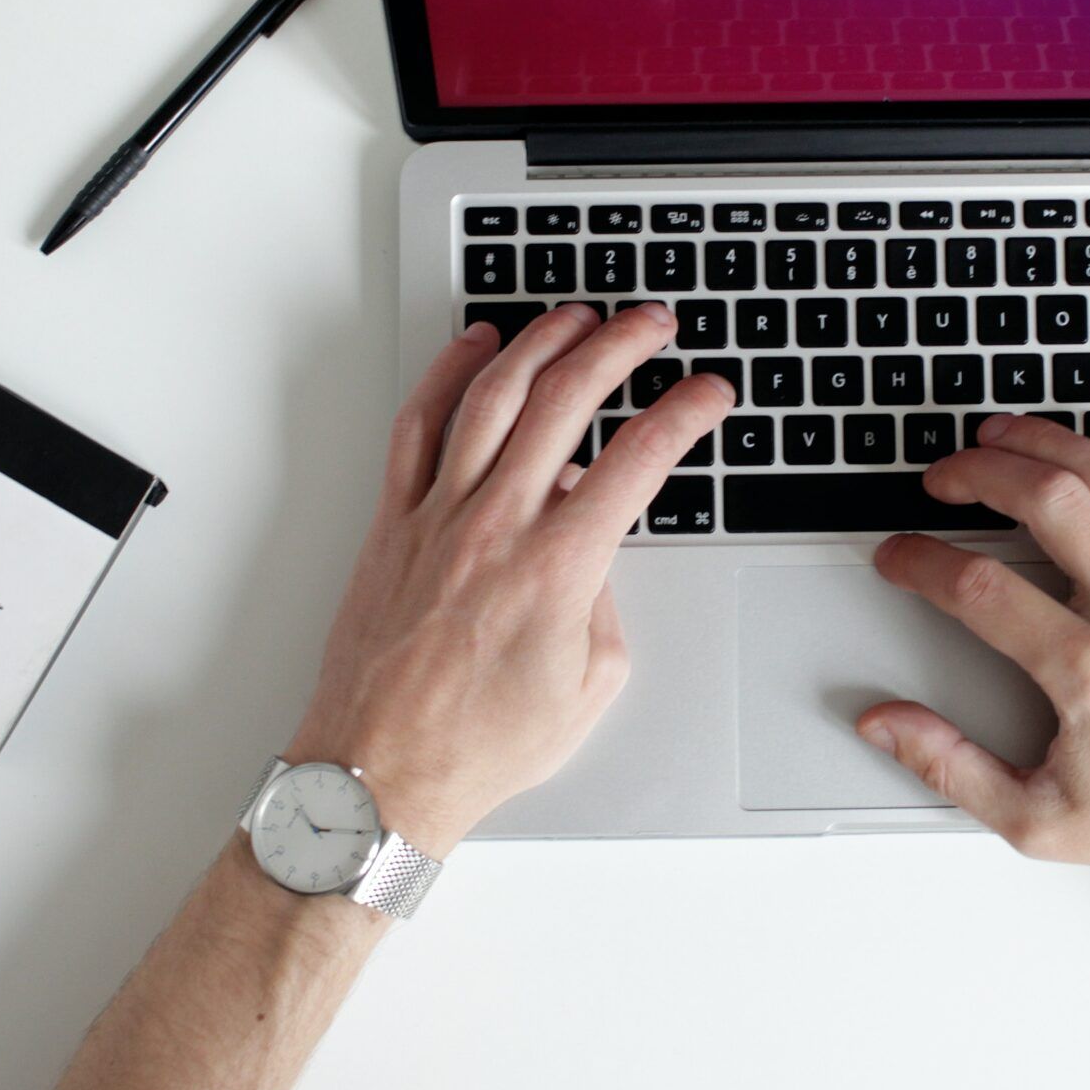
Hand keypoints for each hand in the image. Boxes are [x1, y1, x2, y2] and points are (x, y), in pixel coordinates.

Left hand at [286, 303, 733, 853]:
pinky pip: (418, 427)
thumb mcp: (589, 688)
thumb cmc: (478, 746)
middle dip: (621, 346)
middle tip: (652, 324)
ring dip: (542, 341)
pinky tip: (475, 348)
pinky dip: (447, 375)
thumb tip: (596, 553)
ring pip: (493, 396)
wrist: (380, 773)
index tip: (709, 393)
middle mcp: (497, 525)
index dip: (686, 413)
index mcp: (559, 567)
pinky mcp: (393, 523)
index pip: (639, 459)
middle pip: (568, 400)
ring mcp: (438, 516)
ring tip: (577, 316)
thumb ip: (606, 605)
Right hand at [856, 414, 1089, 914]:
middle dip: (978, 473)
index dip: (919, 561)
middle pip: (1047, 501)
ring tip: (1006, 438)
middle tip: (943, 480)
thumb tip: (886, 723)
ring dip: (1053, 444)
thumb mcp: (1041, 822)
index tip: (899, 558)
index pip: (977, 587)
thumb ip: (950, 767)